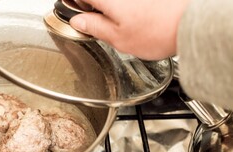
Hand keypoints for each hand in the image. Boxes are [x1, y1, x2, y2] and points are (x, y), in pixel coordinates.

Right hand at [69, 0, 190, 59]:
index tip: (74, 13)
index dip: (72, 4)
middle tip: (98, 23)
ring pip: (111, 1)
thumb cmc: (157, 32)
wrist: (190, 24)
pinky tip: (134, 17)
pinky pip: (125, 2)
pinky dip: (124, 7)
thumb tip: (78, 21)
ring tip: (120, 22)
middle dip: (92, 7)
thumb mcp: (117, 38)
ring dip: (108, 9)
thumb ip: (94, 26)